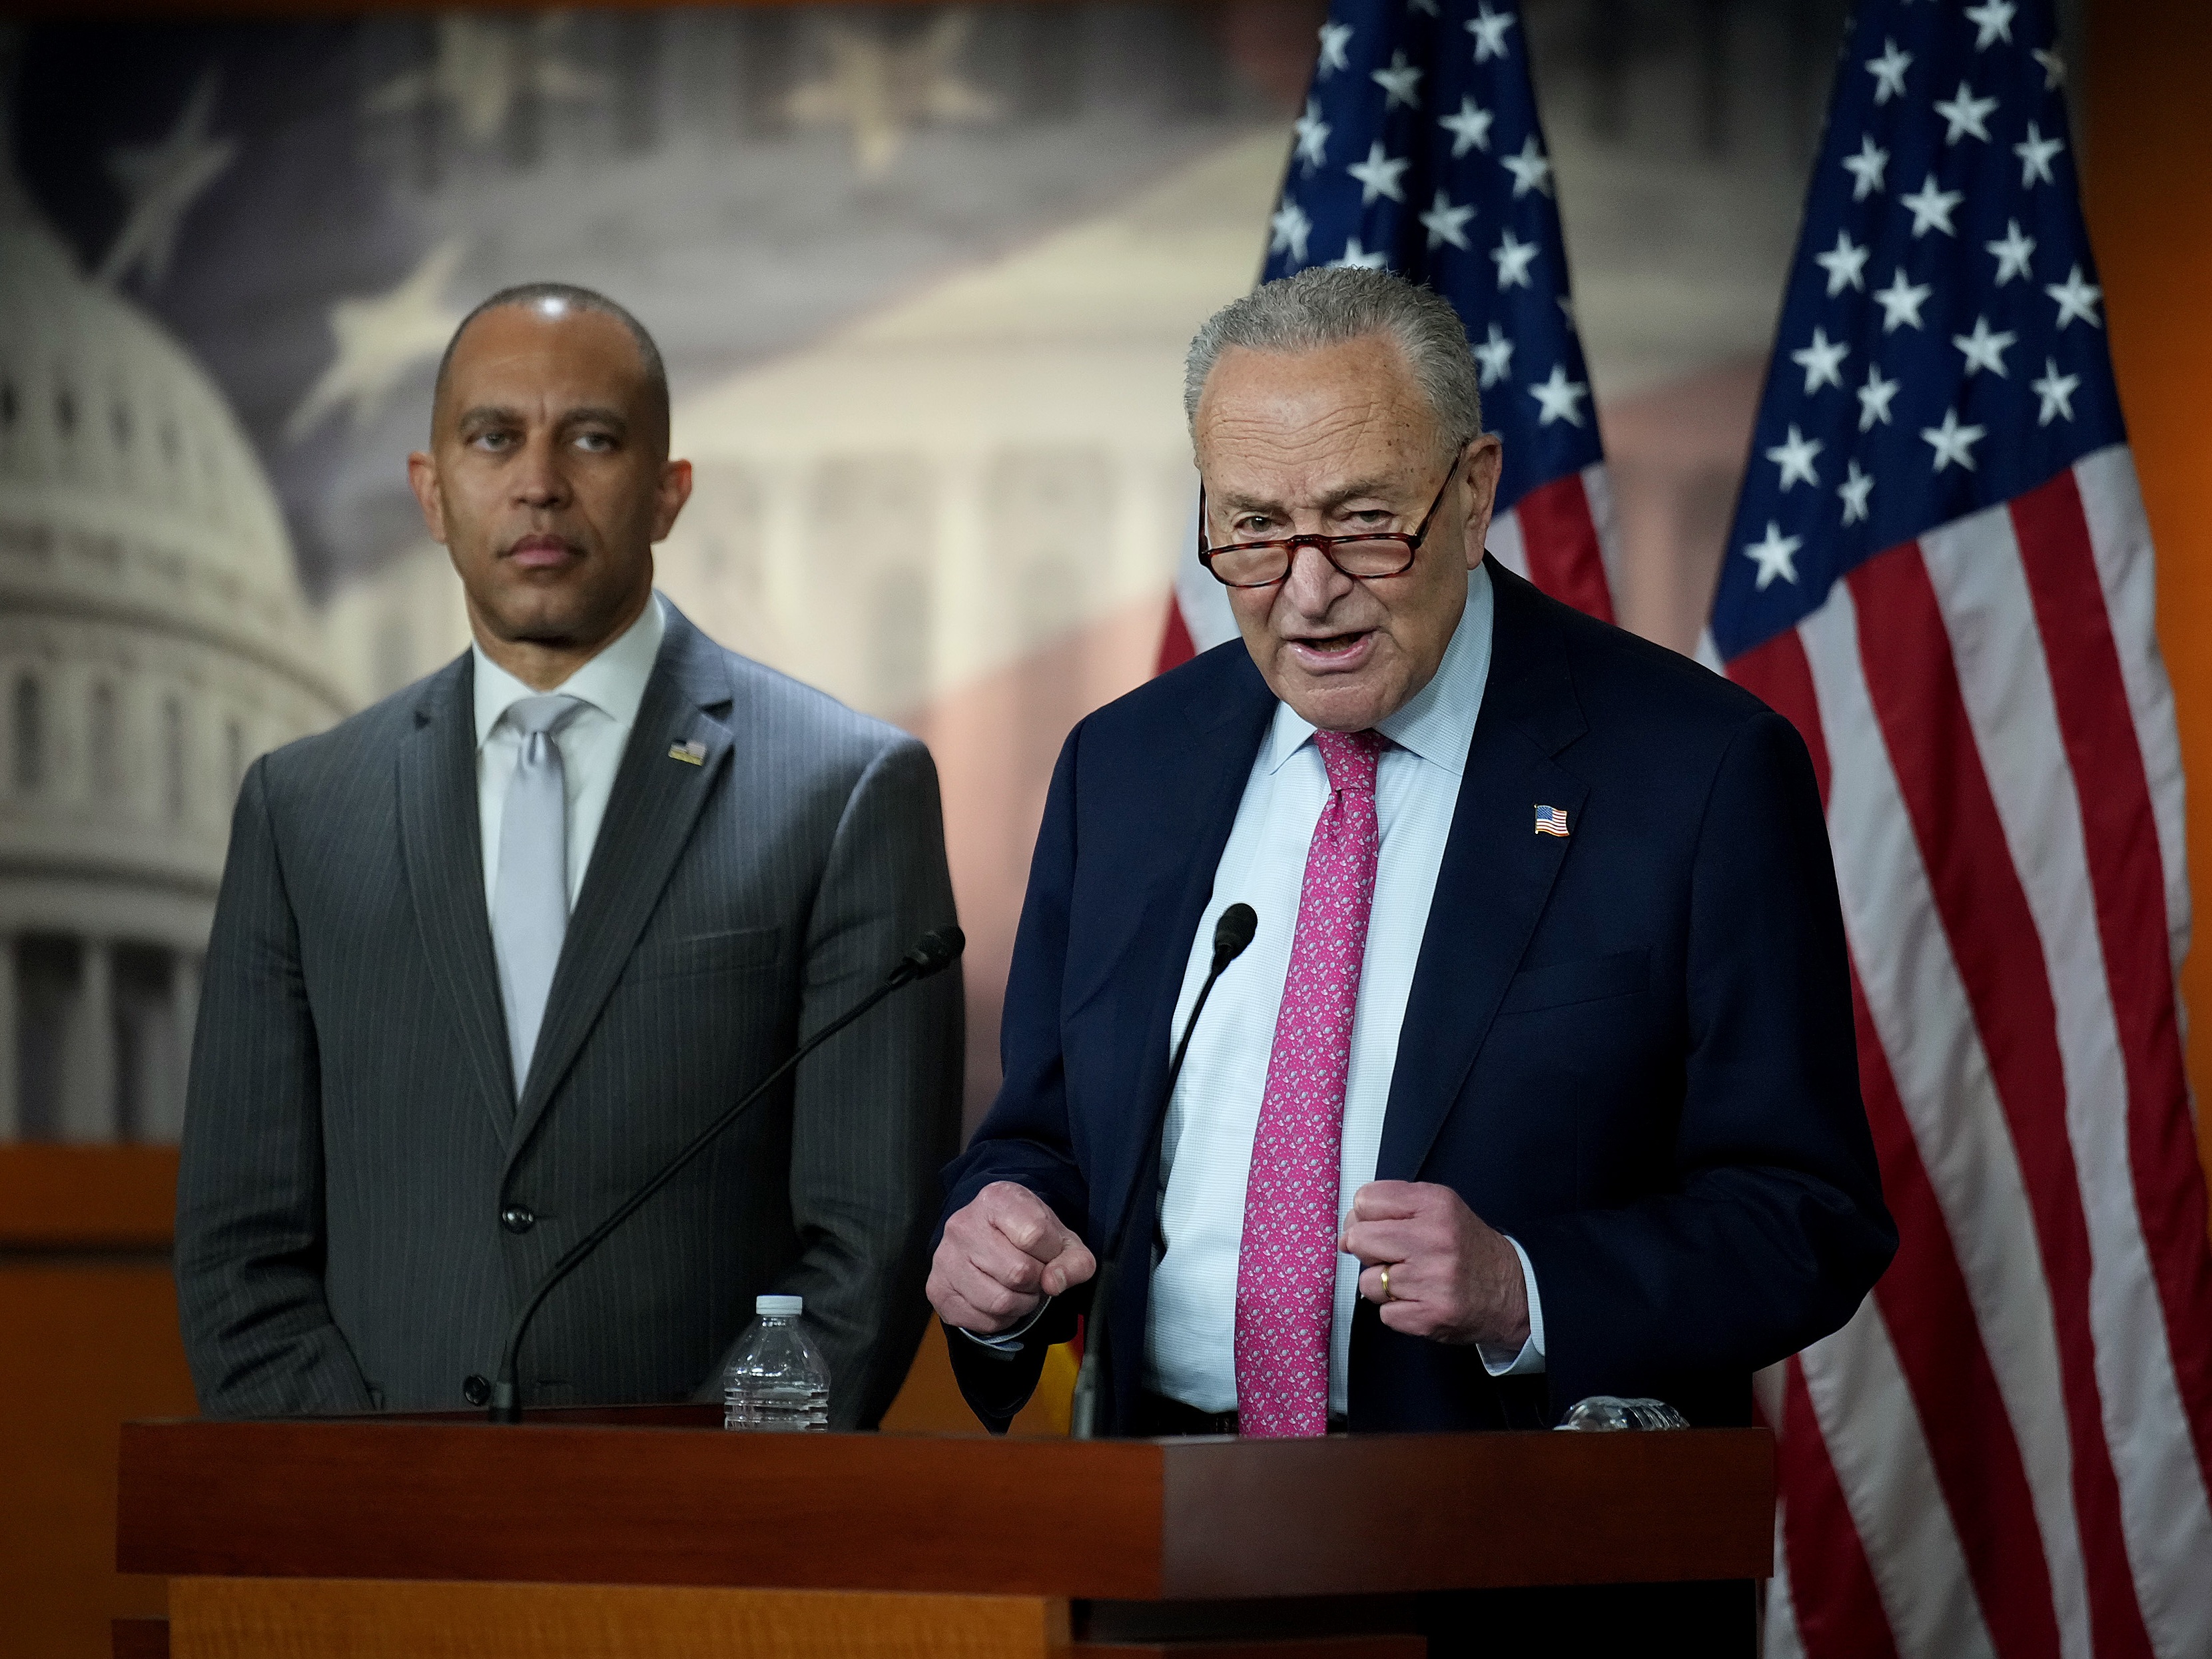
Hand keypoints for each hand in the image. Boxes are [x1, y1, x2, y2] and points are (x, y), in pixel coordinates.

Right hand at [928, 1181, 1097, 1334]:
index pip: (1035, 1235)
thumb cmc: (1028, 1235)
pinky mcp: (937, 1288)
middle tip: (1034, 1275)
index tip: (1047, 1252)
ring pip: (999, 1301)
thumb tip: (1054, 1284)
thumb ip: (1074, 1261)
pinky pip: (981, 1320)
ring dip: (1021, 1304)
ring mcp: (945, 1257)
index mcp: (996, 1199)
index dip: (1051, 1253)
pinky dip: (1001, 1319)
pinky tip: (1001, 1298)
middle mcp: (963, 1224)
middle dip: (1036, 1282)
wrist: (990, 1236)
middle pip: (1018, 1272)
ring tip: (1019, 1289)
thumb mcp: (1061, 1239)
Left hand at [1339, 1180, 1528, 1348]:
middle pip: (1359, 1239)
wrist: (1514, 1290)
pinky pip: (1384, 1313)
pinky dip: (1398, 1311)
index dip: (1364, 1217)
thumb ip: (1392, 1209)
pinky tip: (1422, 1301)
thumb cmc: (1466, 1248)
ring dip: (1384, 1286)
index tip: (1378, 1227)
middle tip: (1394, 1257)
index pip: (1365, 1200)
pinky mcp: (1431, 1316)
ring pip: (1368, 1281)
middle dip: (1369, 1252)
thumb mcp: (1438, 1209)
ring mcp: (1433, 1279)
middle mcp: (1434, 1238)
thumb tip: (1344, 1235)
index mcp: (1434, 1204)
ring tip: (1413, 1281)